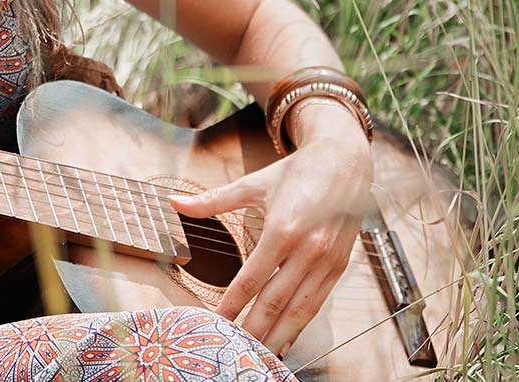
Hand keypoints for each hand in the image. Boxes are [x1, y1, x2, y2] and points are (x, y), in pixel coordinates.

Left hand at [169, 130, 372, 355]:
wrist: (344, 161)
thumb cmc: (295, 172)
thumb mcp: (252, 184)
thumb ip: (212, 200)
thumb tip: (174, 202)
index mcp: (282, 230)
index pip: (250, 280)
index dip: (231, 306)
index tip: (214, 324)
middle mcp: (307, 250)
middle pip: (274, 303)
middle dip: (252, 331)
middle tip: (233, 352)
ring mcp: (326, 261)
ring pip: (298, 310)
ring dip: (277, 337)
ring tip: (258, 356)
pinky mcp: (339, 266)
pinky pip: (317, 304)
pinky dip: (300, 325)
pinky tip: (285, 339)